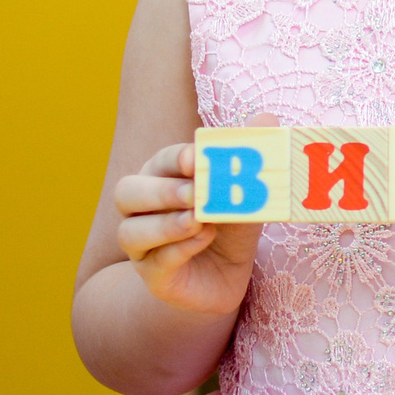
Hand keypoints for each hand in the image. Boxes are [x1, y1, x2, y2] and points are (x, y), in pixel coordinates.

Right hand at [114, 117, 266, 317]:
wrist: (229, 276)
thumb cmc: (229, 227)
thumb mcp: (245, 192)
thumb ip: (250, 157)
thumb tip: (266, 117)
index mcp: (161, 180)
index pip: (159, 162)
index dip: (175, 158)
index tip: (198, 159)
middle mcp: (142, 211)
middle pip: (127, 193)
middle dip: (160, 191)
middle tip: (194, 193)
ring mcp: (142, 246)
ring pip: (131, 232)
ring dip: (165, 224)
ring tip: (197, 221)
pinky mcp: (153, 276)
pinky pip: (155, 263)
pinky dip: (179, 250)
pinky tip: (203, 240)